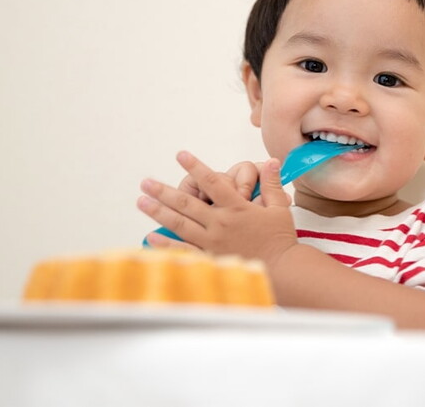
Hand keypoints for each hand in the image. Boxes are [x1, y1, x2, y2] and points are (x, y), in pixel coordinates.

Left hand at [138, 152, 296, 265]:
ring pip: (180, 224)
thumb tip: (271, 160)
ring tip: (142, 202)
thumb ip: (271, 183)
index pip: (212, 182)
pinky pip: (184, 251)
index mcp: (236, 208)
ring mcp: (213, 242)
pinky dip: (166, 244)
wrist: (282, 270)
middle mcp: (220, 223)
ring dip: (159, 212)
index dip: (196, 166)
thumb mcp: (279, 207)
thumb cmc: (281, 239)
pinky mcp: (211, 258)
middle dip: (164, 191)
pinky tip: (151, 236)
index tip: (180, 155)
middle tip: (146, 182)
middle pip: (187, 203)